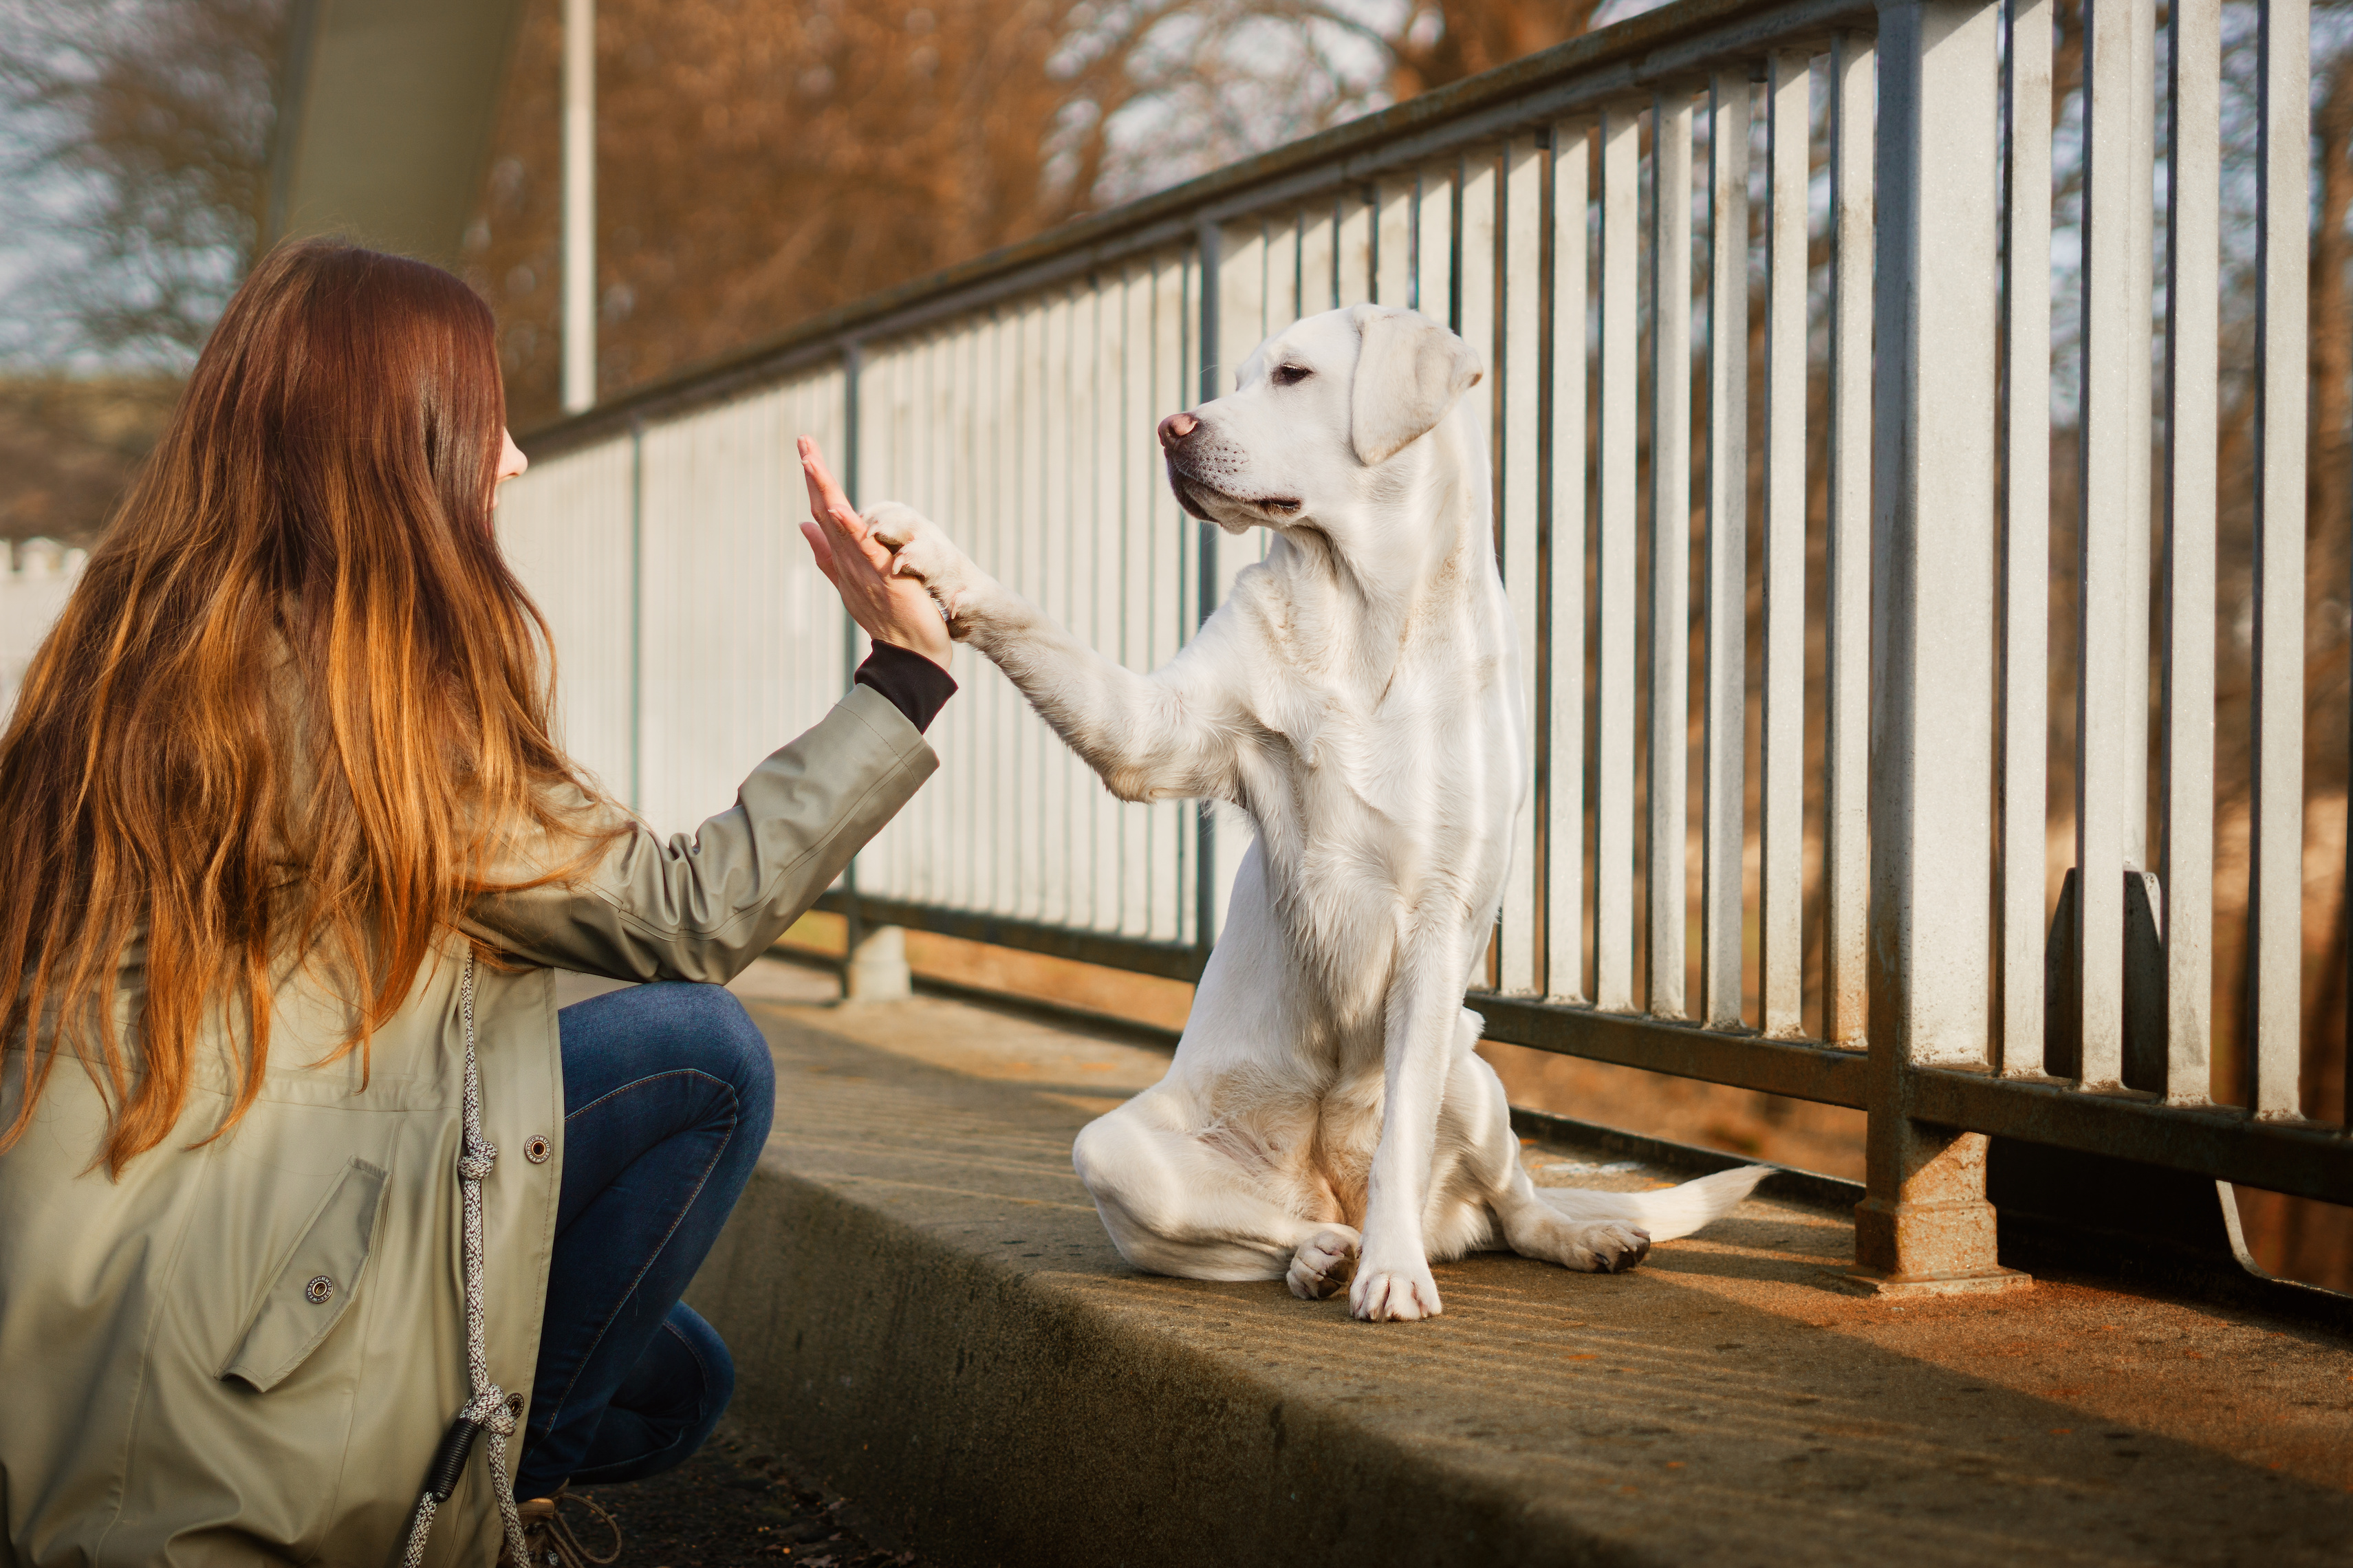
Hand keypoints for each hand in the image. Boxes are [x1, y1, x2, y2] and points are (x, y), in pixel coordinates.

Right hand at [797, 436, 951, 669]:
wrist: (911, 653)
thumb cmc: (886, 618)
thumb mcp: (852, 581)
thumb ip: (827, 554)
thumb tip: (804, 524)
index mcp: (843, 559)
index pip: (825, 514)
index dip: (816, 484)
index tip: (808, 452)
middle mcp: (848, 561)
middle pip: (826, 513)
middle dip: (816, 477)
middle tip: (804, 443)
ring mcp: (863, 569)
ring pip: (839, 525)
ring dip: (825, 493)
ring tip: (812, 462)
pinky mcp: (883, 577)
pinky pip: (864, 549)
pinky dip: (849, 529)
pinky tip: (839, 509)